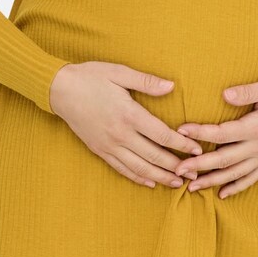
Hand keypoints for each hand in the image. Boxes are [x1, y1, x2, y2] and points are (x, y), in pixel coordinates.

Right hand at [49, 62, 202, 188]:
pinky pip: (122, 169)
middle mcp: (120, 134)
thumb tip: (171, 86)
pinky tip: (150, 182)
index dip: (182, 144)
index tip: (197, 149)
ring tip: (178, 183)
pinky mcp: (99, 150)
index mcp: (129, 114)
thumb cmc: (90, 77)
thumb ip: (147, 81)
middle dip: (177, 166)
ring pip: (140, 167)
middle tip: (196, 173)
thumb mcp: (119, 73)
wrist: (59, 90)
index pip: (162, 135)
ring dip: (161, 177)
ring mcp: (109, 145)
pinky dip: (138, 177)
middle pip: (155, 156)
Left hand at [172, 76, 257, 199]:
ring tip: (191, 188)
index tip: (181, 131)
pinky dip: (236, 187)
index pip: (223, 133)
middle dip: (199, 166)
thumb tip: (224, 94)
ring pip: (235, 174)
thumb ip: (247, 92)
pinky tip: (222, 194)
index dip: (200, 133)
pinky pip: (251, 178)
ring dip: (212, 181)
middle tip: (177, 170)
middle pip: (224, 160)